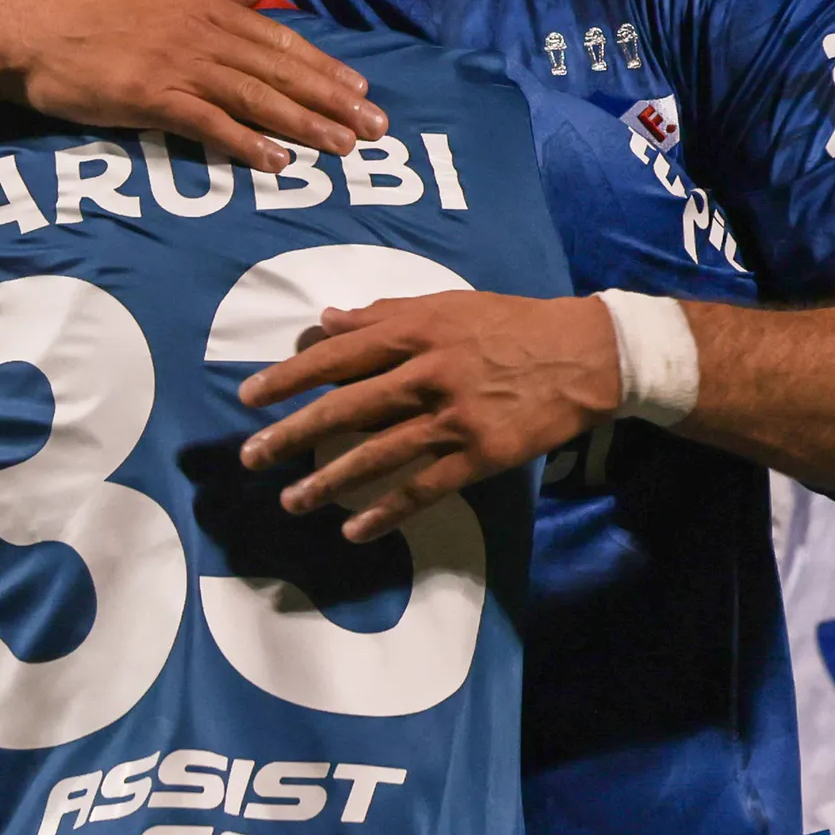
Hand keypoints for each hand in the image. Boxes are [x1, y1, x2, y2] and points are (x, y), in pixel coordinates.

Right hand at [0, 0, 386, 170]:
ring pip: (256, 98)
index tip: (361, 89)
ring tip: (343, 147)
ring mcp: (180, 65)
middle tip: (375, 127)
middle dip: (332, 99)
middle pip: (280, 70)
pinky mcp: (154, 98)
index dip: (324, 67)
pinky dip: (247, 143)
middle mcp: (202, 33)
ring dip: (304, 124)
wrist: (34, 36)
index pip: (280, 40)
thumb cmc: (92, 15)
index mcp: (207, 6)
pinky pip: (211, 125)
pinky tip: (278, 162)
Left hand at [238, 291, 621, 538]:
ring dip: (328, 480)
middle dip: (293, 433)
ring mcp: (454, 418)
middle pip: (347, 407)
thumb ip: (384, 314)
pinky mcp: (479, 455)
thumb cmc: (509, 324)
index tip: (250, 397)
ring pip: (378, 454)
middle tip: (251, 456)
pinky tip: (353, 529)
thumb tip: (325, 319)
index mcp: (417, 332)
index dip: (291, 377)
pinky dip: (386, 512)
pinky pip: (423, 489)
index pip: (338, 355)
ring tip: (291, 500)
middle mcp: (428, 374)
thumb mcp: (446, 305)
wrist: (584, 356)